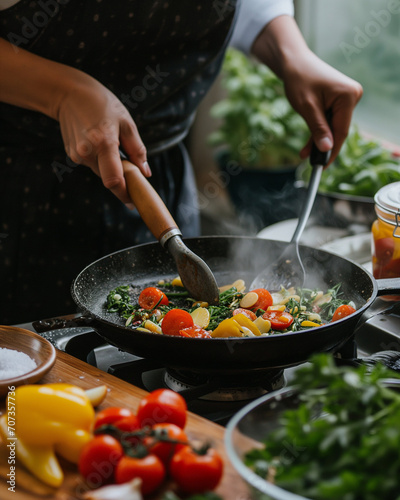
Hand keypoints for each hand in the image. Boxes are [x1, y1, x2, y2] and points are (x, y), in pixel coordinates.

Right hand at [56, 73, 150, 205]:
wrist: (68, 93)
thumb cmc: (101, 104)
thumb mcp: (126, 122)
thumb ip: (137, 150)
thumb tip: (145, 173)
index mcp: (103, 143)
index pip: (114, 180)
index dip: (125, 194)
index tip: (135, 201)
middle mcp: (87, 153)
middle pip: (109, 178)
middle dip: (122, 178)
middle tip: (133, 168)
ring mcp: (77, 155)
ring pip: (101, 172)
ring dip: (111, 167)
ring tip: (113, 144)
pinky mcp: (72, 155)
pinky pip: (93, 165)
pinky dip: (101, 160)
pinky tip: (100, 142)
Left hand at [251, 16, 362, 164]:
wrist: (294, 62)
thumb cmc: (299, 79)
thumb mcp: (307, 108)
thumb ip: (318, 129)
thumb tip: (327, 149)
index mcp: (348, 96)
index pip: (341, 131)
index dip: (331, 151)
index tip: (322, 166)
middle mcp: (352, 96)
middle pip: (338, 130)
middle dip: (323, 146)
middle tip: (311, 164)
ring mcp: (347, 98)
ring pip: (332, 127)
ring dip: (318, 141)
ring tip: (304, 155)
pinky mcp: (339, 100)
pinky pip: (330, 121)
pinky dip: (318, 131)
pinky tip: (308, 147)